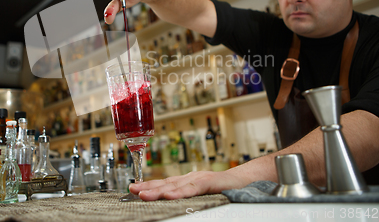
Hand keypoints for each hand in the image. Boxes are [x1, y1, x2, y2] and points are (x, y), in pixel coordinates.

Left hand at [129, 170, 248, 200]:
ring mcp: (200, 179)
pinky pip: (194, 188)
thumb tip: (169, 200)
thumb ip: (187, 195)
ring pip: (176, 185)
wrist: (247, 180)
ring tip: (143, 194)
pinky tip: (170, 195)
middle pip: (166, 183)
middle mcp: (191, 177)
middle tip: (132, 190)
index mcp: (188, 180)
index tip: (133, 188)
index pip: (165, 183)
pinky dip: (181, 192)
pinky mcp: (211, 183)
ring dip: (158, 190)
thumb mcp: (201, 192)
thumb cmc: (225, 187)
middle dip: (148, 187)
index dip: (149, 185)